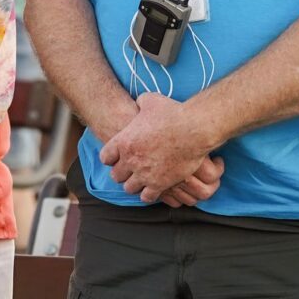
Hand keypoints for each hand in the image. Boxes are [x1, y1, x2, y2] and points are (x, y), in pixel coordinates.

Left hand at [97, 92, 218, 202]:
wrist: (193, 128)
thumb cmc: (173, 113)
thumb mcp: (150, 101)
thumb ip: (140, 104)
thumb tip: (139, 103)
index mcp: (123, 141)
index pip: (106, 157)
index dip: (112, 158)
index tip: (119, 157)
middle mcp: (130, 160)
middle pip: (116, 175)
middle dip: (122, 173)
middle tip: (130, 170)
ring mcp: (144, 174)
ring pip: (129, 188)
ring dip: (134, 184)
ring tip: (141, 180)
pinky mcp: (159, 184)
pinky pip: (147, 197)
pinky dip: (148, 194)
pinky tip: (154, 188)